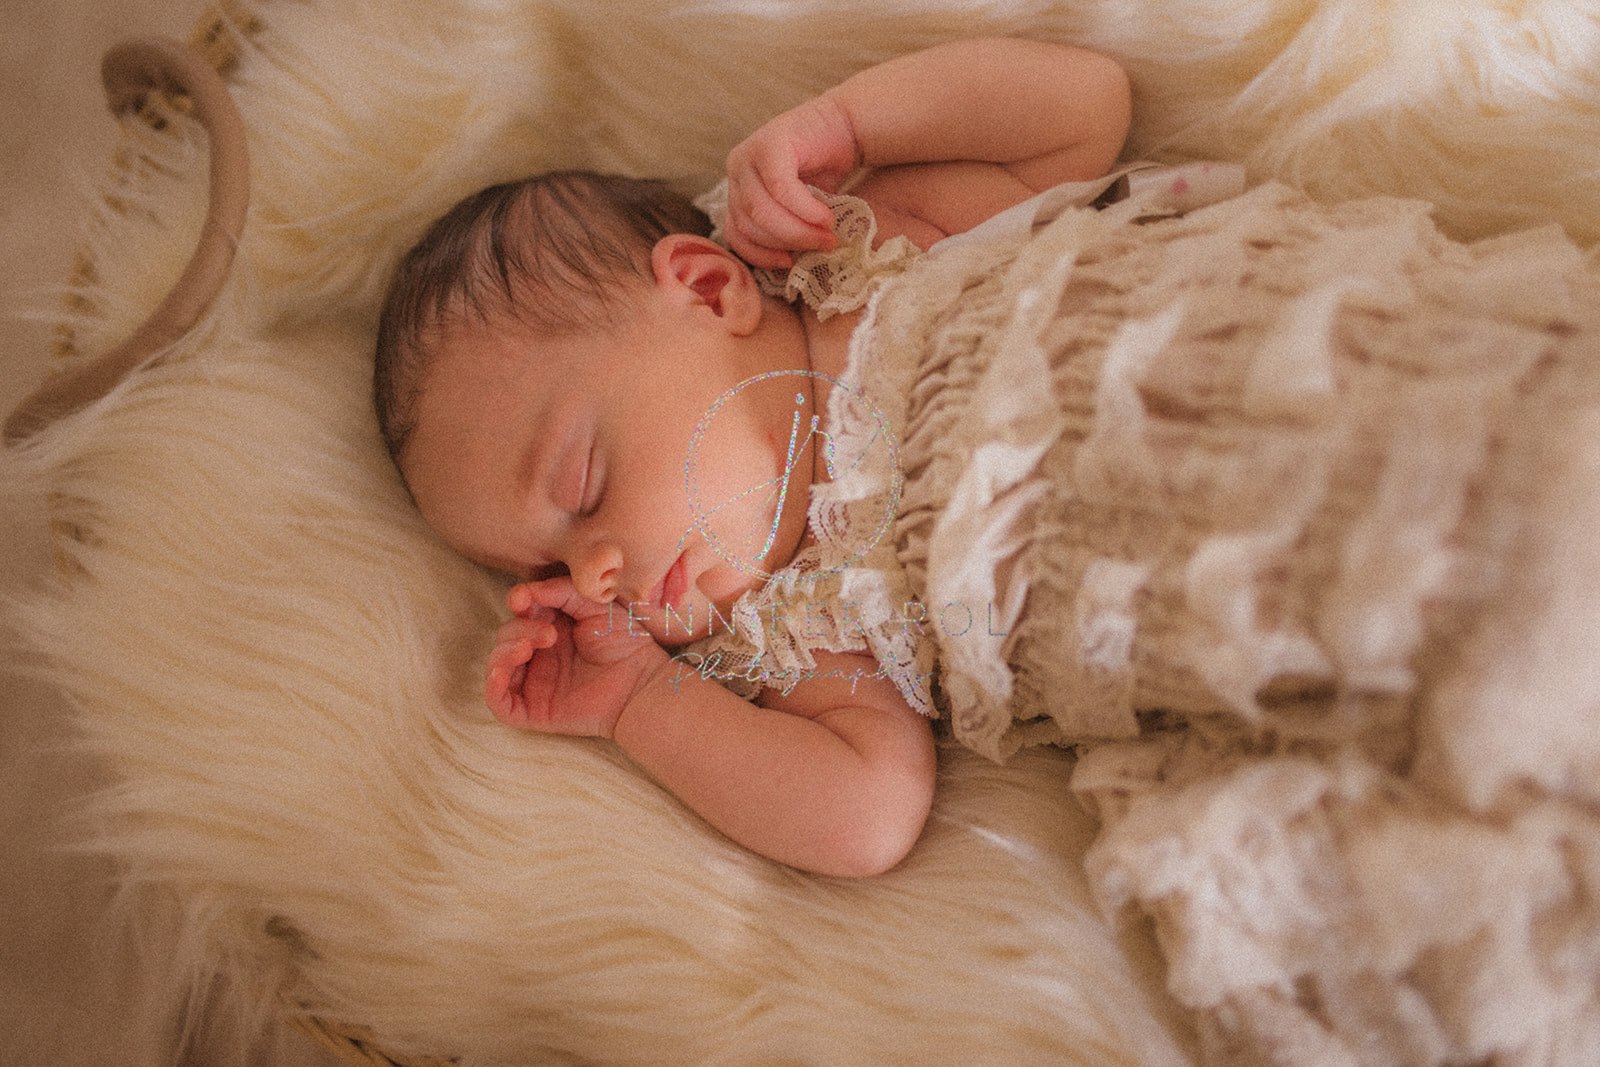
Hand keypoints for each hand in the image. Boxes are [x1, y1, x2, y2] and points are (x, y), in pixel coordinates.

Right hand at [484, 576, 664, 737]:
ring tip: (531, 646)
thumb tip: (527, 590)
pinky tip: (505, 669)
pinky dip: (493, 685)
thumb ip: (562, 592)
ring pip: (498, 665)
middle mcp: (540, 656)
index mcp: (552, 628)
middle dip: (520, 629)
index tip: (523, 598)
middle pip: (506, 636)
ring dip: (505, 651)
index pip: (520, 613)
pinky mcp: (535, 710)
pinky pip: (500, 702)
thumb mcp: (595, 605)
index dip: (517, 603)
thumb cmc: (625, 642)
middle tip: (550, 633)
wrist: (641, 681)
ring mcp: (536, 683)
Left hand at [723, 93, 860, 268]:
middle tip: (822, 246)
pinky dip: (804, 209)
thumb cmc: (824, 173)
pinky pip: (780, 188)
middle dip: (787, 242)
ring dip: (798, 229)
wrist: (845, 127)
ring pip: (761, 210)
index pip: (735, 234)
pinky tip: (826, 216)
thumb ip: (784, 231)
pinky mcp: (770, 143)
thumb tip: (785, 268)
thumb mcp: (798, 210)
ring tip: (828, 234)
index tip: (789, 264)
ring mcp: (749, 154)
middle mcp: (737, 171)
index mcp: (738, 190)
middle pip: (749, 224)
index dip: (761, 255)